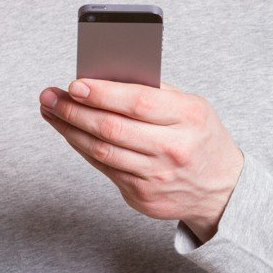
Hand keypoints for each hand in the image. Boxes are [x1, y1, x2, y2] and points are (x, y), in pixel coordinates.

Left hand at [39, 79, 243, 241]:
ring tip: (51, 110)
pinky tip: (70, 132)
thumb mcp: (191, 106)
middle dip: (74, 110)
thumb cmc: (199, 136)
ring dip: (69, 129)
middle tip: (50, 96)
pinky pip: (104, 168)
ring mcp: (157, 177)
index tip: (75, 84)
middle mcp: (173, 149)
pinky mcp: (142, 196)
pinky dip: (82, 147)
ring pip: (101, 150)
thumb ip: (153, 91)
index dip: (102, 93)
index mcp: (188, 117)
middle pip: (112, 128)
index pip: (138, 102)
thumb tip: (103, 76)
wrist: (221, 188)